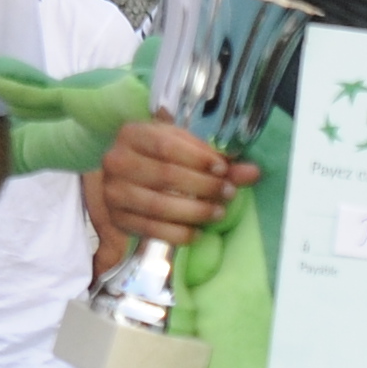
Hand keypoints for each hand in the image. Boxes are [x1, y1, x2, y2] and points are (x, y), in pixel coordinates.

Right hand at [91, 115, 248, 255]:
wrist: (121, 180)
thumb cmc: (158, 157)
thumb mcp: (183, 148)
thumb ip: (216, 159)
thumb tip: (253, 172)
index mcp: (133, 134)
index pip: (167, 145)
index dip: (198, 158)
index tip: (223, 168)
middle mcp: (117, 160)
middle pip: (165, 175)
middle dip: (202, 186)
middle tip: (228, 193)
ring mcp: (113, 191)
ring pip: (158, 205)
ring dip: (194, 212)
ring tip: (218, 213)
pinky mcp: (117, 218)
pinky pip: (151, 229)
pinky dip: (178, 233)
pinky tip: (197, 233)